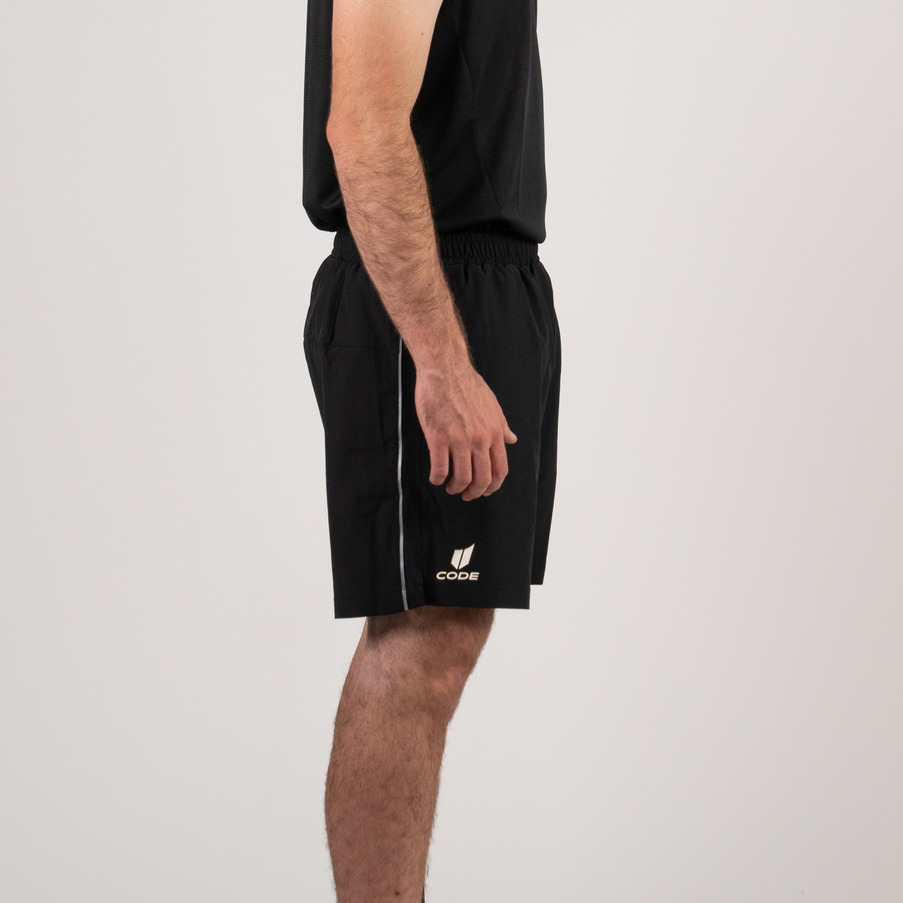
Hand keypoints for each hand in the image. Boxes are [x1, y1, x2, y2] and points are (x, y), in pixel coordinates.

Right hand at [414, 361, 516, 500]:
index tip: (485, 491)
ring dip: (456, 488)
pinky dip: (438, 478)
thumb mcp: (492, 405)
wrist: (445, 369)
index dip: (493, 486)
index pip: (500, 469)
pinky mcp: (439, 437)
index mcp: (494, 432)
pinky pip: (440, 468)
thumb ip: (502, 425)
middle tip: (466, 494)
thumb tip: (512, 439)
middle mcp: (480, 439)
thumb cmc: (467, 384)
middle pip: (482, 478)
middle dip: (474, 492)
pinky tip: (435, 477)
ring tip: (450, 487)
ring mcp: (459, 439)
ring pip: (462, 477)